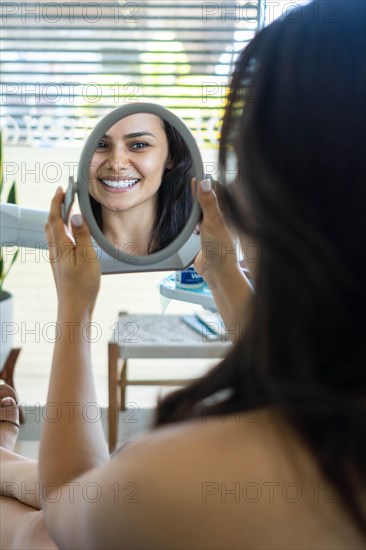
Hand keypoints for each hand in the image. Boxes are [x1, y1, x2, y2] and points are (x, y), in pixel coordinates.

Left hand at [45, 187, 100, 315]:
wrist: (74, 309)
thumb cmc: (82, 287)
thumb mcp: (87, 258)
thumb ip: (82, 235)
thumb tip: (75, 216)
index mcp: (60, 246)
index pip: (55, 218)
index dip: (57, 201)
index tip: (62, 188)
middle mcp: (55, 251)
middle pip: (51, 224)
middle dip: (56, 208)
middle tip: (66, 196)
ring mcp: (57, 260)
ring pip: (54, 234)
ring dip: (59, 219)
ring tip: (69, 211)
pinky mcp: (61, 266)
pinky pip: (59, 243)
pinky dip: (63, 232)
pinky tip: (73, 236)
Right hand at [193, 178, 241, 285]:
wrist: (216, 272)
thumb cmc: (221, 249)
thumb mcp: (213, 221)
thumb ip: (208, 202)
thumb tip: (204, 181)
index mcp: (224, 213)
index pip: (215, 193)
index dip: (205, 183)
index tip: (196, 173)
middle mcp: (219, 220)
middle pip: (207, 202)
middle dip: (199, 194)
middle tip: (189, 182)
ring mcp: (211, 229)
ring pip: (201, 214)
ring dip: (194, 208)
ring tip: (186, 197)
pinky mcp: (203, 239)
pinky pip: (195, 226)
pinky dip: (190, 222)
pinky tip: (186, 220)